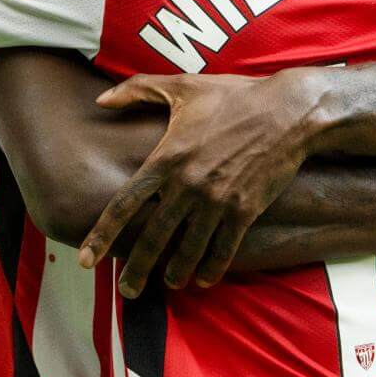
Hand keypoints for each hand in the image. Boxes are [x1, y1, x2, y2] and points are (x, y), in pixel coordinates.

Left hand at [80, 71, 321, 296]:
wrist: (289, 111)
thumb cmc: (234, 96)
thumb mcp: (182, 86)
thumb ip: (137, 90)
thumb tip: (100, 101)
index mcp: (167, 158)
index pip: (125, 203)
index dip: (103, 234)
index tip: (86, 259)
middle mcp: (188, 185)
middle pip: (153, 237)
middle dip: (136, 268)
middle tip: (127, 290)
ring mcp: (218, 200)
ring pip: (188, 249)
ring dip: (175, 272)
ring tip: (168, 283)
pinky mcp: (245, 210)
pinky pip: (223, 248)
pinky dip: (212, 268)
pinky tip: (203, 278)